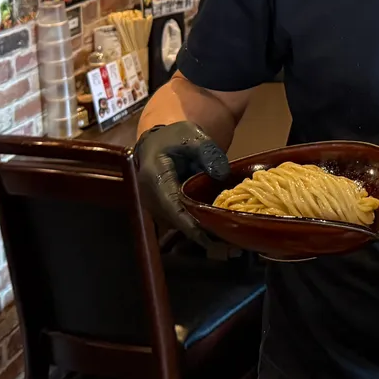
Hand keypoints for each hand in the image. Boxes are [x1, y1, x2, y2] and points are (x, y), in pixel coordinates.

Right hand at [132, 121, 229, 245]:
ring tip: (226, 242)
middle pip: (175, 221)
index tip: (209, 236)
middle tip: (227, 241)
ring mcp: (155, 204)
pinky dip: (196, 227)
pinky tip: (217, 233)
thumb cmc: (173, 136)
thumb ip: (207, 152)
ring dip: (200, 233)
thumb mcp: (191, 136)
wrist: (157, 140)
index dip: (190, 224)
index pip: (172, 206)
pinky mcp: (163, 208)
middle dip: (200, 233)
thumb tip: (222, 174)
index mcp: (154, 177)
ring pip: (178, 225)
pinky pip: (179, 221)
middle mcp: (150, 196)